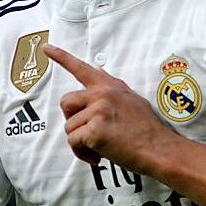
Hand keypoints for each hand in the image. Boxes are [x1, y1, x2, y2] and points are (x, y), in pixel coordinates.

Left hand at [43, 44, 176, 174]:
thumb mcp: (132, 99)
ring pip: (69, 127)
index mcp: (109, 86)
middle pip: (66, 102)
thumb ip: (113, 91)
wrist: (159, 148)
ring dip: (80, 141)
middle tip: (88, 132)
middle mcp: (102, 94)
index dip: (61, 57)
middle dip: (72, 120)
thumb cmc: (148, 129)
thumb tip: (100, 80)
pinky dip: (82, 153)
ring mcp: (98, 111)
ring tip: (98, 148)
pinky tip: (98, 157)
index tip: (46, 48)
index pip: (81, 68)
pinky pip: (74, 142)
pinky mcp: (95, 130)